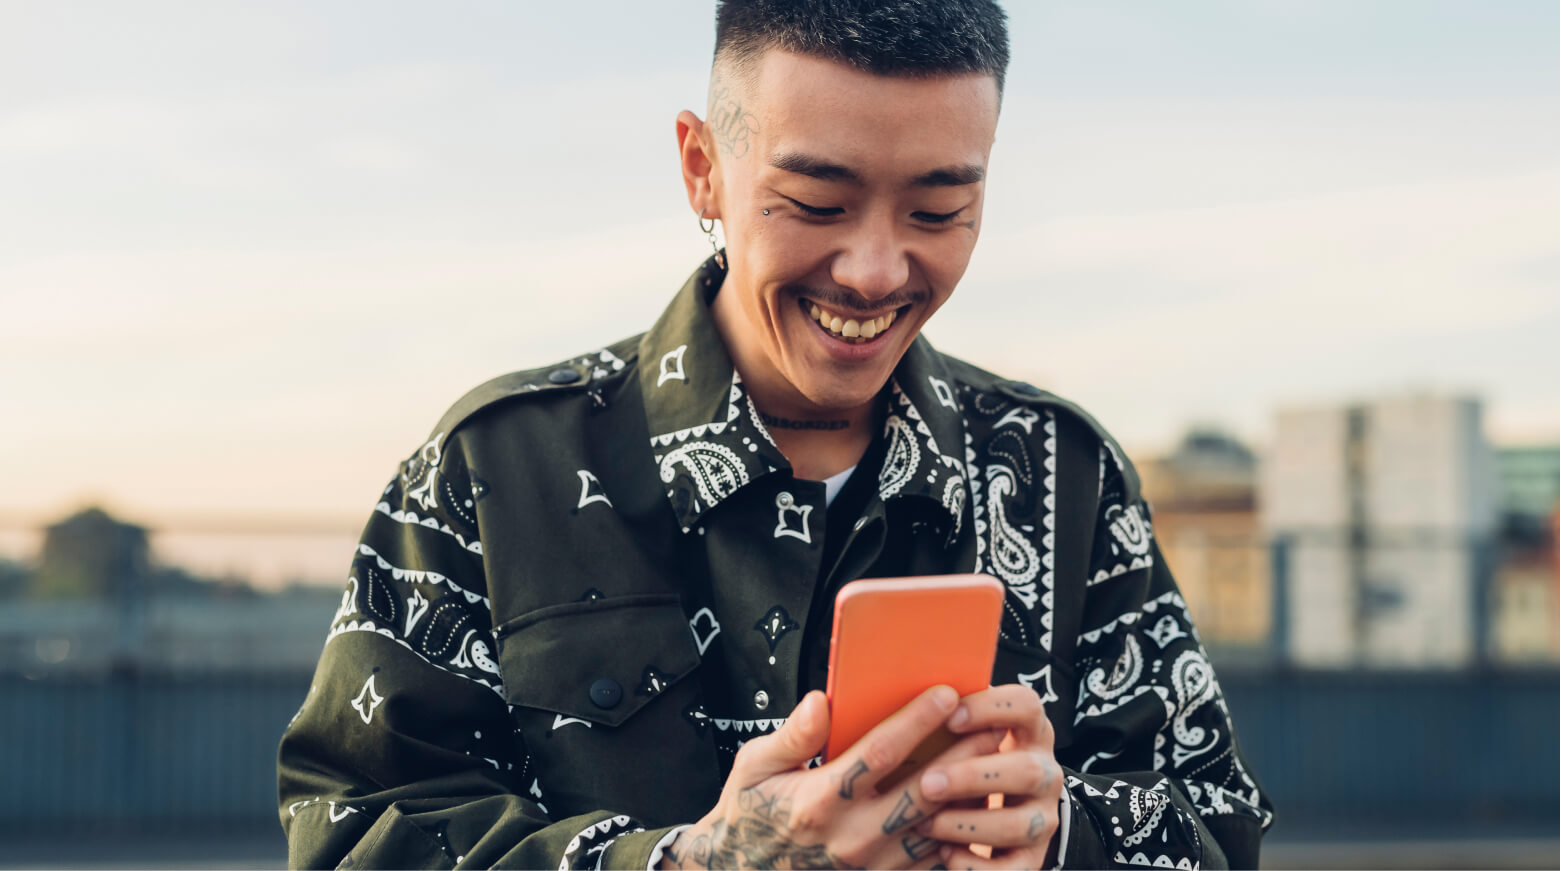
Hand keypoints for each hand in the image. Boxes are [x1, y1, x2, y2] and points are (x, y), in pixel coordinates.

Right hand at [659, 686, 1003, 869]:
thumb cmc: (751, 815)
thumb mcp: (753, 769)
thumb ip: (792, 736)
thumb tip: (820, 701)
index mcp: (819, 801)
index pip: (880, 753)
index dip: (917, 721)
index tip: (947, 693)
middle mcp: (850, 836)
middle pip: (922, 789)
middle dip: (962, 754)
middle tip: (993, 723)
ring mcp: (871, 865)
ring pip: (936, 827)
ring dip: (970, 793)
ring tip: (996, 759)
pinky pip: (933, 859)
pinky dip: (960, 831)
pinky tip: (978, 804)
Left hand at [913, 685, 1063, 869]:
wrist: (1005, 814)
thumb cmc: (966, 762)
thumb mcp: (966, 737)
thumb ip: (948, 721)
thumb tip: (901, 697)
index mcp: (1029, 732)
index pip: (1027, 705)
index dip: (991, 709)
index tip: (950, 716)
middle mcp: (1045, 773)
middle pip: (1027, 771)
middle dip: (973, 777)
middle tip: (927, 783)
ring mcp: (1043, 819)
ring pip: (1018, 825)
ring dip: (967, 824)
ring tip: (926, 824)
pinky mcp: (1031, 860)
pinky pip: (1012, 870)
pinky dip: (975, 865)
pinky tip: (944, 855)